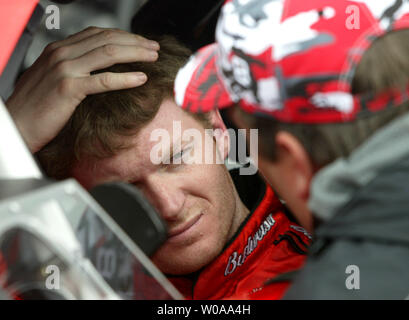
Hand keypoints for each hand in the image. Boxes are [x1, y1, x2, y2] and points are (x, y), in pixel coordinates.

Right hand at [6, 27, 159, 152]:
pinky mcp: (69, 88)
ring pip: (108, 54)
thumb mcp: (54, 78)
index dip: (124, 36)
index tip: (142, 42)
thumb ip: (74, 67)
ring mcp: (65, 69)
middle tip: (154, 48)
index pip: (98, 34)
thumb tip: (100, 68)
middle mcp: (62, 53)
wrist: (17, 124)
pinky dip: (125, 78)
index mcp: (59, 49)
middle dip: (135, 42)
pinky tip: (141, 78)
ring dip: (135, 54)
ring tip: (153, 58)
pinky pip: (103, 80)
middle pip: (107, 39)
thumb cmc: (36, 105)